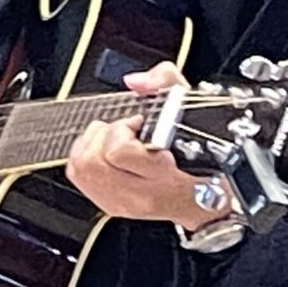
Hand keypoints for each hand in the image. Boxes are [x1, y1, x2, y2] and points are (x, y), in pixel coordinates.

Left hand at [64, 62, 208, 228]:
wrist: (208, 197)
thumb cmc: (205, 155)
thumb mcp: (193, 107)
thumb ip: (165, 81)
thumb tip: (135, 82)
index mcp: (165, 176)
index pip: (121, 151)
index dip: (123, 128)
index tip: (139, 122)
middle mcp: (141, 196)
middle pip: (92, 160)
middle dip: (103, 135)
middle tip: (123, 131)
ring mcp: (123, 203)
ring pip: (80, 169)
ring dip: (91, 146)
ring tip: (113, 140)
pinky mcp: (111, 205)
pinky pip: (78, 177)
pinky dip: (84, 158)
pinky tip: (104, 152)